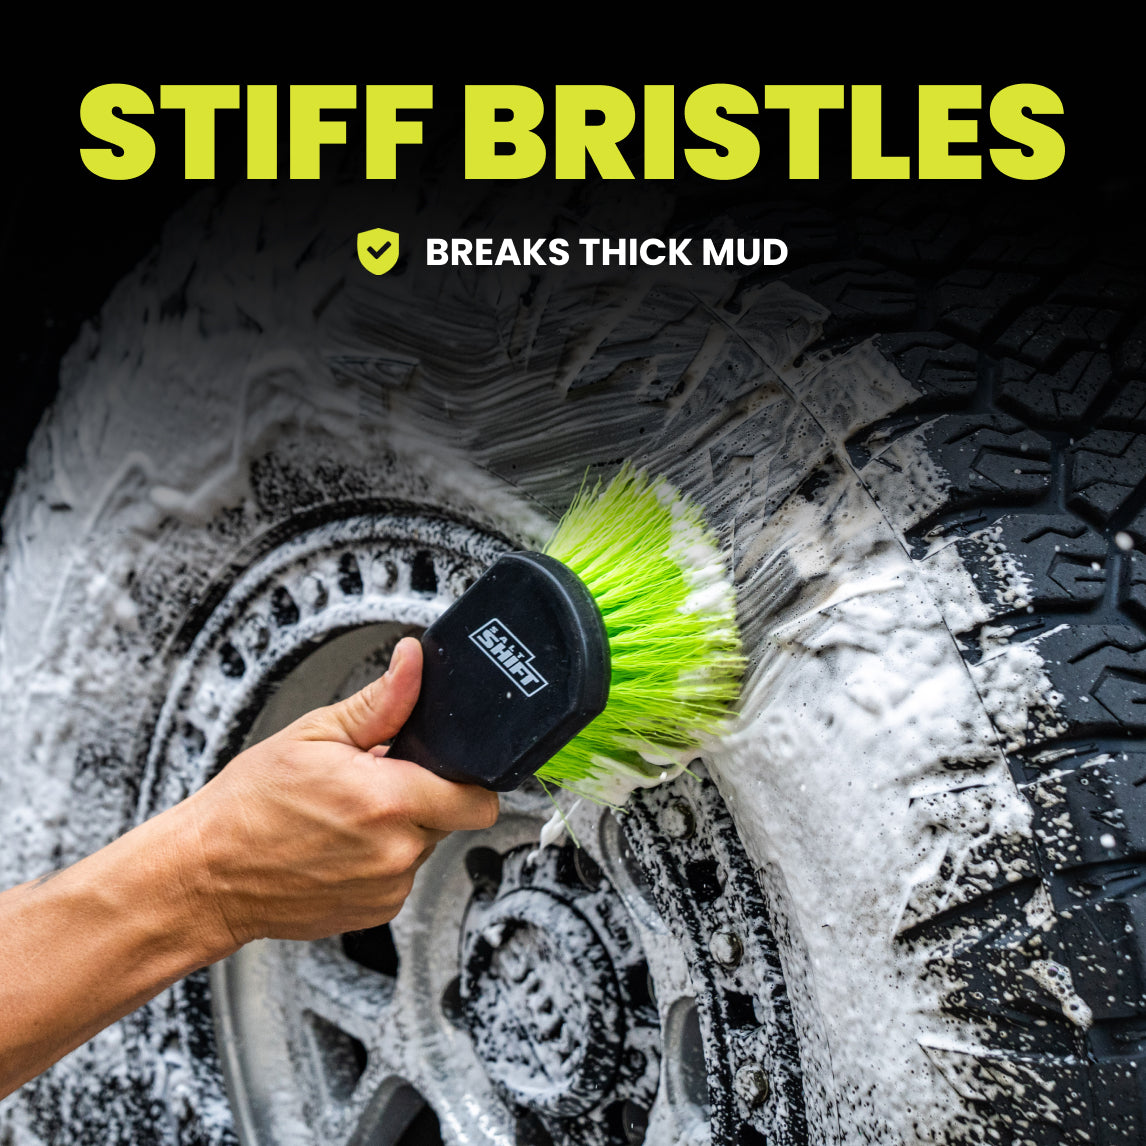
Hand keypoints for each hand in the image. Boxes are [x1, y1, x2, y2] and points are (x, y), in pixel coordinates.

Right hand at [179, 636, 499, 949]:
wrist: (206, 875)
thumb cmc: (249, 806)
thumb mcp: (315, 734)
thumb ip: (381, 702)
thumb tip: (412, 662)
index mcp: (388, 801)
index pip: (477, 798)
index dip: (465, 777)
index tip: (443, 766)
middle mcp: (395, 851)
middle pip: (451, 818)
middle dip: (425, 795)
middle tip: (379, 782)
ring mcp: (387, 888)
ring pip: (424, 846)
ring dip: (400, 828)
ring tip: (348, 815)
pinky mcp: (376, 912)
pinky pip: (400, 875)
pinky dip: (380, 858)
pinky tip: (340, 846)